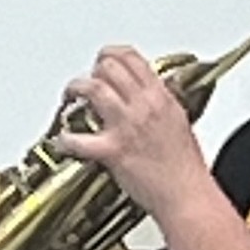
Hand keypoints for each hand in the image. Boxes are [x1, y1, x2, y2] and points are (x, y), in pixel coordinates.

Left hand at [54, 46, 209, 220]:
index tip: (103, 60)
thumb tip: (155, 88)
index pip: (132, 58)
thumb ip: (163, 101)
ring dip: (75, 89)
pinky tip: (63, 140)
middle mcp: (143, 107)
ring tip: (71, 97)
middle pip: (108, 67)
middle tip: (87, 82)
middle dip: (92, 71)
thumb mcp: (179, 121)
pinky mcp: (112, 151)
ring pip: (93, 89)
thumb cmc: (184, 167)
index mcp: (161, 97)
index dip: (111, 54)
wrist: (186, 196)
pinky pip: (79, 140)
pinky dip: (66, 139)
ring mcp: (127, 127)